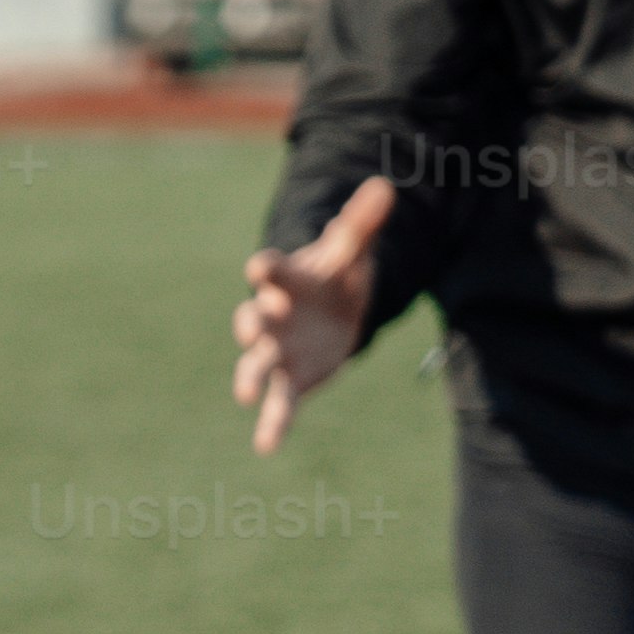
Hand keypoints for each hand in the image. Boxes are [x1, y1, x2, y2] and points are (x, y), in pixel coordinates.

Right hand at [233, 173, 394, 452]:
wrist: (329, 309)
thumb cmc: (335, 276)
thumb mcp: (351, 250)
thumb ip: (363, 222)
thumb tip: (388, 187)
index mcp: (285, 281)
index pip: (271, 271)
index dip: (267, 268)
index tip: (260, 267)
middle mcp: (272, 316)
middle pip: (255, 318)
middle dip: (253, 322)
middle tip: (253, 325)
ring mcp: (277, 350)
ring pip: (258, 363)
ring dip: (251, 376)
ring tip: (246, 394)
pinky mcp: (289, 379)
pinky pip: (280, 403)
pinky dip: (273, 424)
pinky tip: (265, 447)